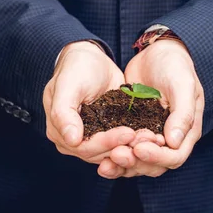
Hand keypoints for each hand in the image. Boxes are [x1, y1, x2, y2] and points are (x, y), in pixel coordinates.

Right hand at [44, 41, 151, 163]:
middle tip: (148, 138)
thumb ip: (63, 112)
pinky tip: (153, 135)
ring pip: (114, 151)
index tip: (129, 132)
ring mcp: (91, 140)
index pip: (85, 147)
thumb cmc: (76, 67)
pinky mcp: (107, 135)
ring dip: (134, 147)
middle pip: (101, 153)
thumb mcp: (68, 85)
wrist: (91, 59)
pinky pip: (122, 143)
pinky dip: (137, 141)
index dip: (107, 143)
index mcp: (59, 132)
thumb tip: (71, 140)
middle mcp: (73, 142)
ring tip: (153, 138)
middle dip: (125, 146)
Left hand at [100, 39, 203, 177]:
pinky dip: (112, 155)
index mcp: (186, 132)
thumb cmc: (175, 66)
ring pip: (137, 162)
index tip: (139, 148)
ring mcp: (150, 137)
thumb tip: (174, 141)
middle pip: (154, 165)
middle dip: (135, 162)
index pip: (174, 157)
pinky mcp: (132, 130)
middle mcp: (169, 140)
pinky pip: (124, 149)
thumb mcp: (183, 85)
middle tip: (116, 153)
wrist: (157, 53)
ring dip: (121, 164)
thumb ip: (183, 113)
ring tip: (104, 160)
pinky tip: (98, 155)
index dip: (157, 157)